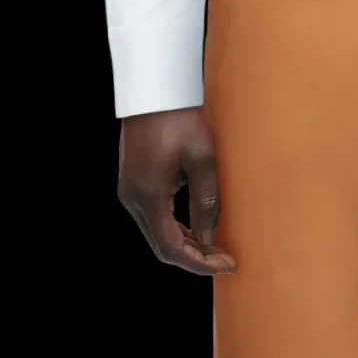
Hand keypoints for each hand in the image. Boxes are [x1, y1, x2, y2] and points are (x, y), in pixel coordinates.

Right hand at [117, 107, 236, 275]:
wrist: (155, 91)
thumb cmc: (181, 119)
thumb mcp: (203, 159)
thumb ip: (207, 203)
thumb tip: (209, 241)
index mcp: (149, 195)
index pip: (172, 248)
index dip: (201, 263)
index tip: (228, 265)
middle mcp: (133, 199)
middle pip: (161, 247)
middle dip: (195, 259)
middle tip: (226, 259)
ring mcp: (129, 192)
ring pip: (156, 235)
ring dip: (185, 245)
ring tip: (216, 247)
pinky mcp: (133, 184)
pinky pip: (153, 219)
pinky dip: (175, 230)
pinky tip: (197, 228)